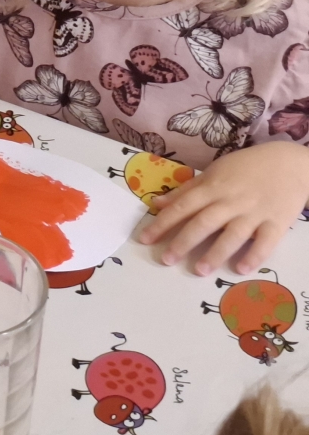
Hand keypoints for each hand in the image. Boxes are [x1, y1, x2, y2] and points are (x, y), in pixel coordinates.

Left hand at [138, 141, 308, 274]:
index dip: (162, 223)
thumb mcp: (214, 172)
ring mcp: (254, 213)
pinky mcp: (277, 223)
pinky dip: (253, 256)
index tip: (145, 239)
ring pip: (231, 235)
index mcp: (212, 187)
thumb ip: (186, 190)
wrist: (289, 163)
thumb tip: (157, 203)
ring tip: (199, 271)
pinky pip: (265, 243)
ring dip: (215, 254)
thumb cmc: (246, 167)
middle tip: (166, 260)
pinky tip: (240, 269)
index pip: (182, 207)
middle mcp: (230, 201)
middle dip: (183, 242)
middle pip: (203, 223)